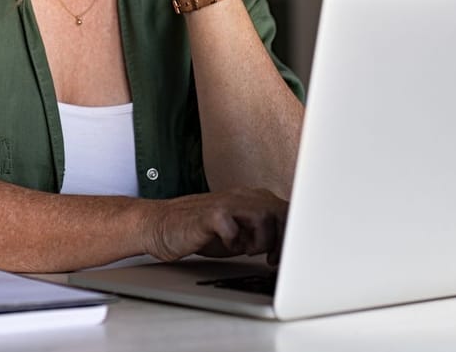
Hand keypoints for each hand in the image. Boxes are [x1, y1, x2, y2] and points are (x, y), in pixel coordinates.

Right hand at [142, 188, 286, 265]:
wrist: (163, 226)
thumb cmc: (203, 232)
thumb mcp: (241, 233)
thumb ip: (265, 232)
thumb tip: (290, 247)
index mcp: (254, 199)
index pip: (287, 212)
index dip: (291, 236)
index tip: (283, 257)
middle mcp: (244, 196)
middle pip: (281, 212)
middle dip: (280, 240)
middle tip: (270, 258)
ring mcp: (227, 203)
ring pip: (264, 217)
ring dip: (259, 241)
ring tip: (244, 249)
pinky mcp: (210, 215)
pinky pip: (233, 227)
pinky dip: (234, 242)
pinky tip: (226, 245)